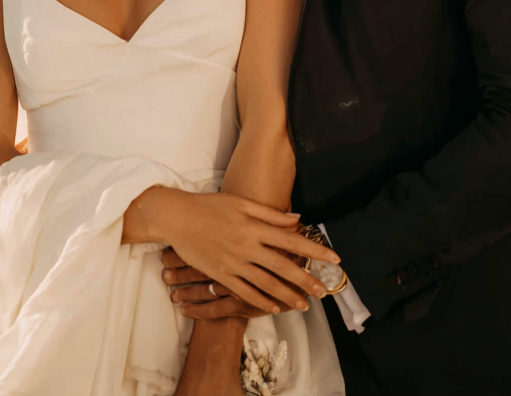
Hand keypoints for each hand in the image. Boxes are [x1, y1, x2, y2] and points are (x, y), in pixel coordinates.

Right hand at [126, 188, 337, 313]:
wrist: (177, 218)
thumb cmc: (210, 205)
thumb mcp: (241, 202)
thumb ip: (270, 214)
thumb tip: (297, 220)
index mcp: (254, 226)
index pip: (291, 240)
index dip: (314, 250)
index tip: (333, 259)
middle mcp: (247, 246)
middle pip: (283, 266)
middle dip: (306, 279)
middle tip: (324, 290)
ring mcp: (234, 262)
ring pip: (267, 283)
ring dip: (288, 295)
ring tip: (305, 304)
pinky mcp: (221, 274)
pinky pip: (245, 292)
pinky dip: (262, 301)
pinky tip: (275, 307)